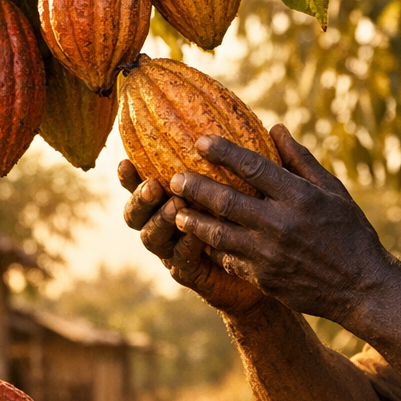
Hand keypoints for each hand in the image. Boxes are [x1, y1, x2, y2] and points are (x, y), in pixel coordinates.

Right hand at [118, 160, 267, 315]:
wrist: (269, 265)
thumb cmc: (258, 219)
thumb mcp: (258, 186)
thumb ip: (255, 160)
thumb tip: (275, 128)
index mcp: (169, 198)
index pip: (141, 184)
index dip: (129, 176)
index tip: (125, 161)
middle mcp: (165, 224)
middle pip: (136, 213)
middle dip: (139, 199)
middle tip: (153, 186)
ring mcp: (174, 250)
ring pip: (151, 238)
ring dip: (161, 221)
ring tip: (176, 207)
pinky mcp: (190, 272)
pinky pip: (181, 260)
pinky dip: (186, 245)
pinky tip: (197, 236)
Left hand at [168, 125, 395, 321]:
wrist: (362, 287)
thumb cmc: (350, 232)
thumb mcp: (333, 191)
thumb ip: (301, 160)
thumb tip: (275, 128)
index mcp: (300, 197)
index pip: (253, 166)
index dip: (223, 151)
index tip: (200, 140)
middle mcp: (281, 224)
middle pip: (226, 200)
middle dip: (194, 186)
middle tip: (174, 177)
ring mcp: (270, 254)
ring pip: (219, 234)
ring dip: (194, 221)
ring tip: (177, 211)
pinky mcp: (265, 278)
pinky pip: (230, 260)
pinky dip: (213, 249)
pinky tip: (201, 241)